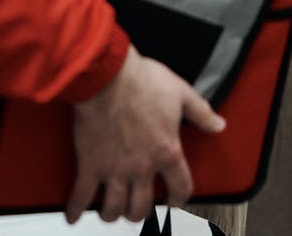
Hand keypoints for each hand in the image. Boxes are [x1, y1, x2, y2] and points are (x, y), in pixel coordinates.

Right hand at [67, 47, 224, 223]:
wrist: (108, 75)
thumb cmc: (143, 80)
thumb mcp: (180, 93)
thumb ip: (201, 113)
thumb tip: (219, 125)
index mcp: (167, 152)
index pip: (180, 188)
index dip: (178, 199)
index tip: (173, 201)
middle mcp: (141, 168)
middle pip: (142, 208)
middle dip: (140, 212)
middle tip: (137, 206)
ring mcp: (114, 169)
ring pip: (114, 208)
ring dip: (113, 213)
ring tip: (111, 209)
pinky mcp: (89, 164)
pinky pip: (81, 196)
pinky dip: (75, 210)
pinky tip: (72, 216)